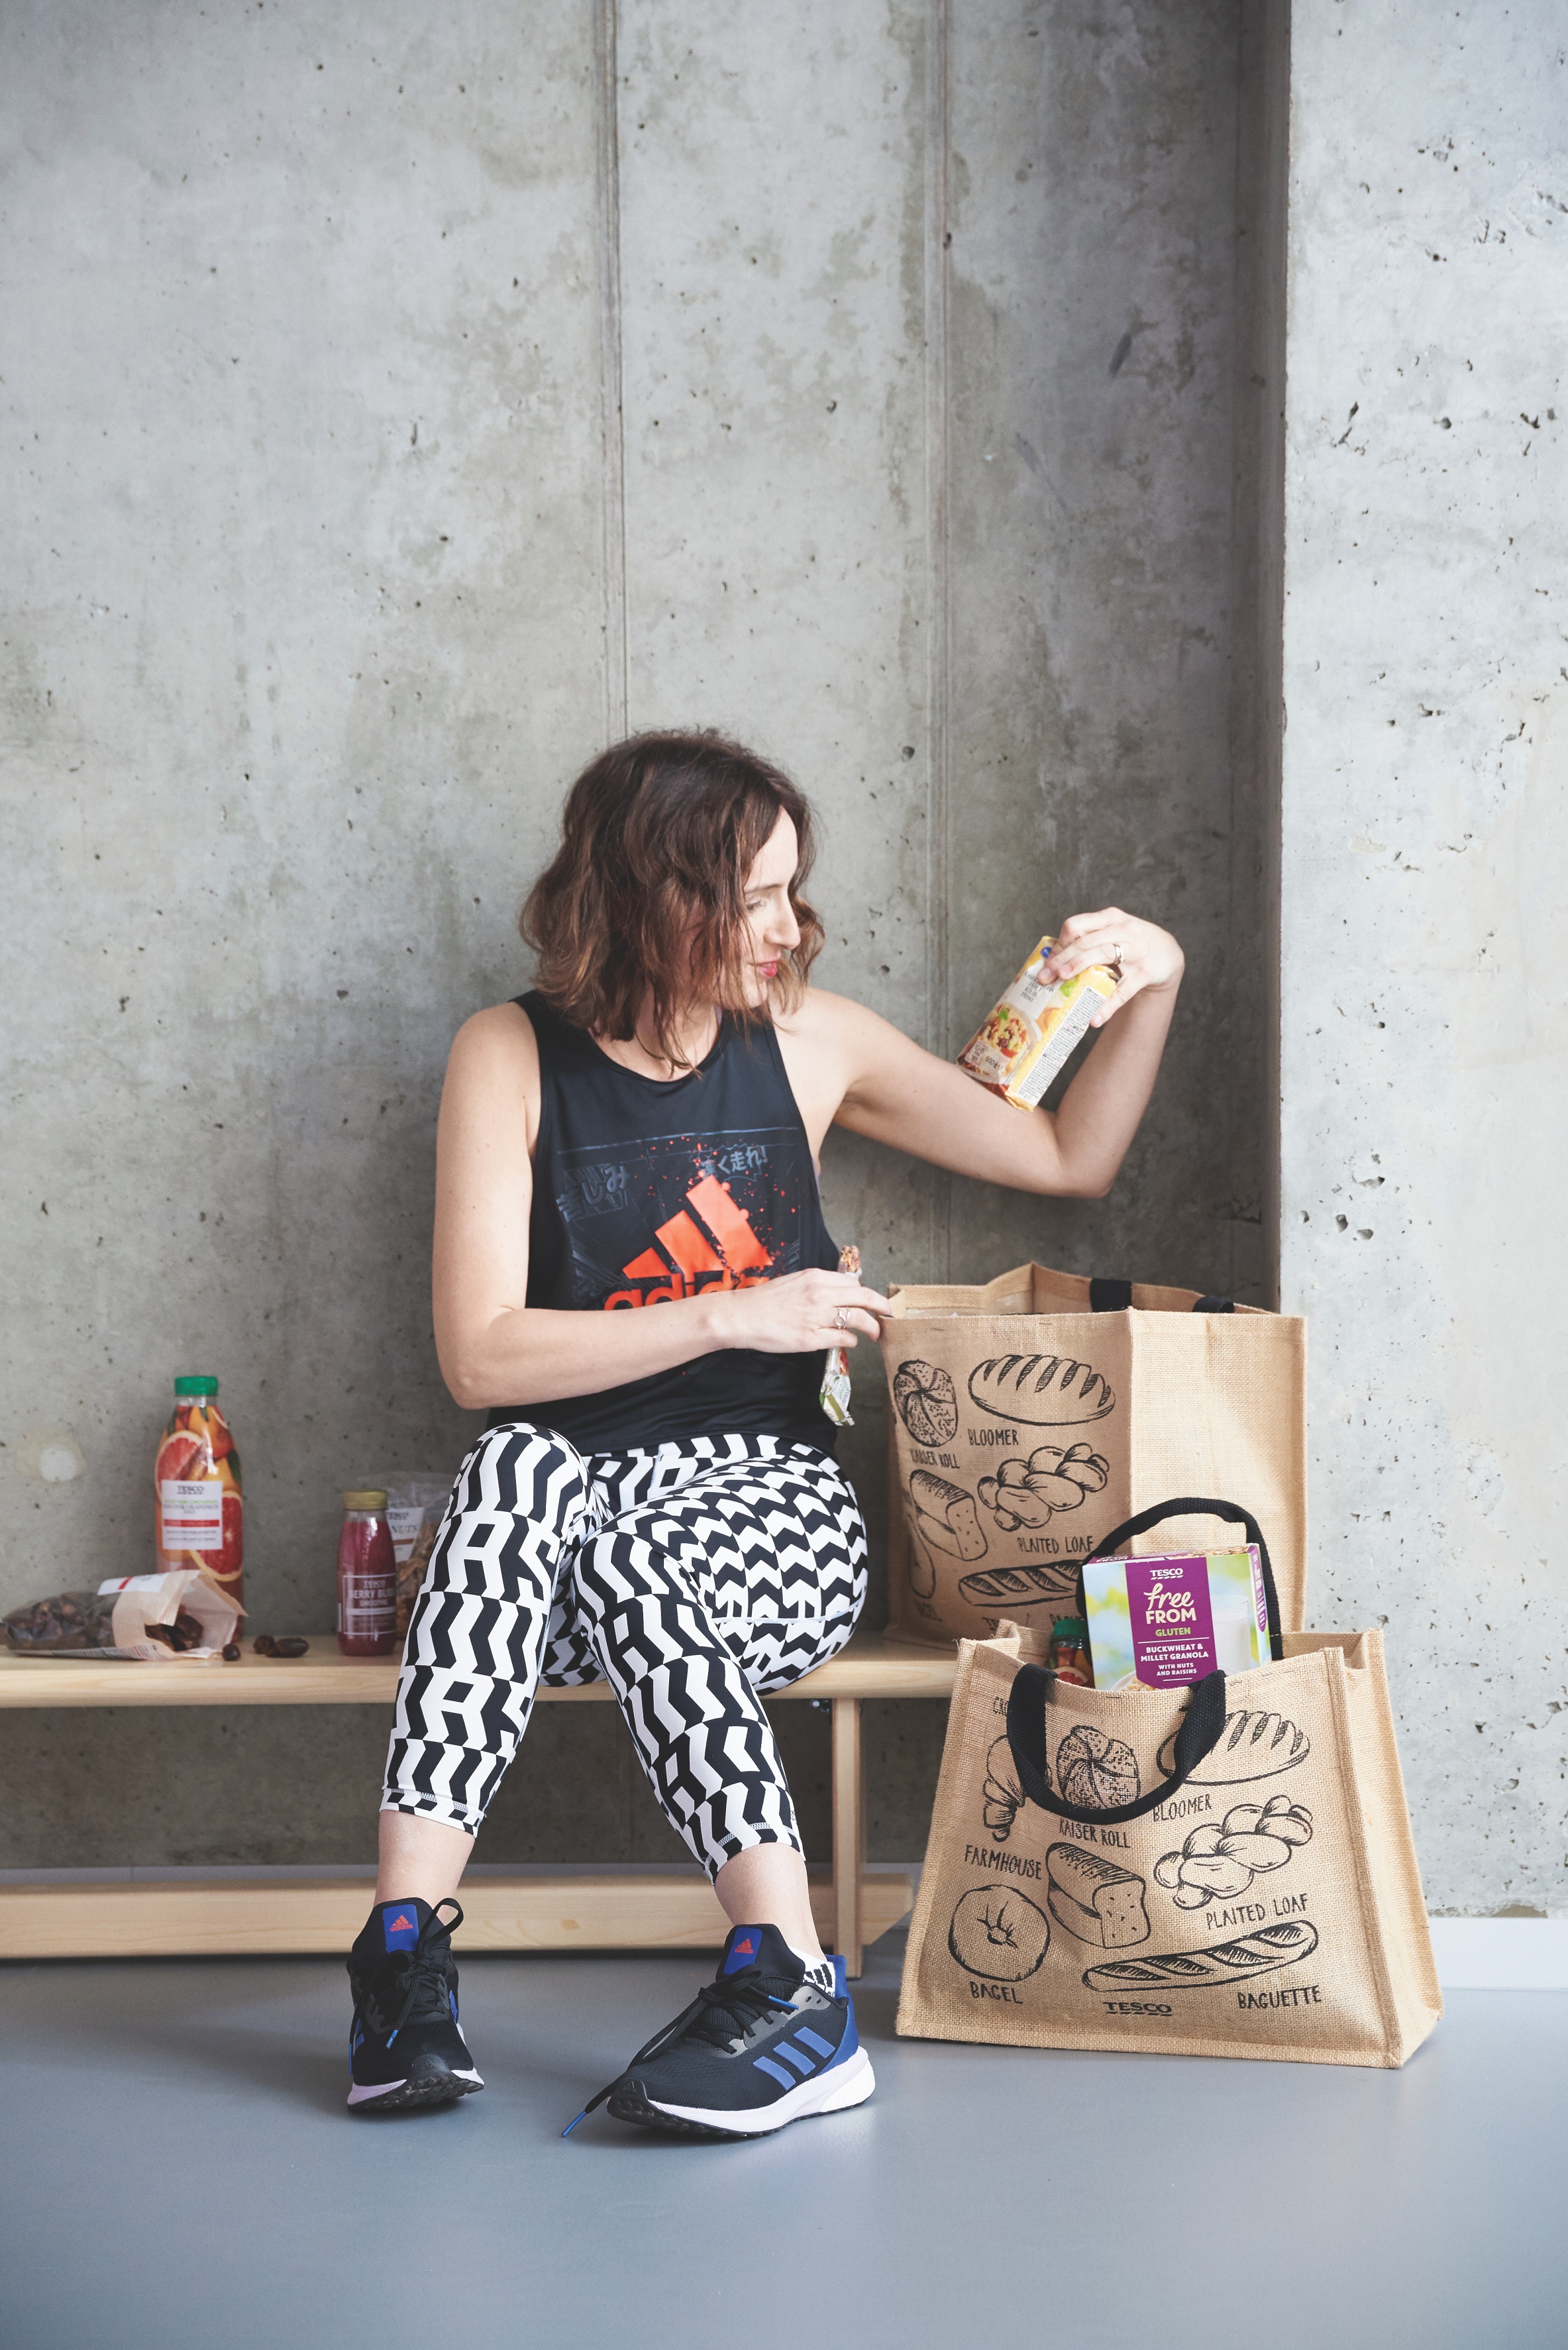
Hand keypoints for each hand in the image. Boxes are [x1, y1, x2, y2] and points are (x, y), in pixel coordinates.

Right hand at [710, 1268, 892, 1355]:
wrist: (741, 1316)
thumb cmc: (765, 1300)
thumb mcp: (795, 1282)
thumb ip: (819, 1285)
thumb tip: (843, 1291)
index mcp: (816, 1278)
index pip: (854, 1284)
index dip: (869, 1294)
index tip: (875, 1301)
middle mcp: (820, 1295)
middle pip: (864, 1298)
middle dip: (882, 1307)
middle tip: (890, 1315)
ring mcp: (817, 1317)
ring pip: (858, 1320)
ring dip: (872, 1327)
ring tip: (875, 1333)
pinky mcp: (811, 1339)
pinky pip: (843, 1339)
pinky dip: (852, 1341)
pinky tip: (851, 1342)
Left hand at [1040, 908, 1182, 1028]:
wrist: (1167, 953)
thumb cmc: (1131, 943)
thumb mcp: (1112, 932)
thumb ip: (1089, 940)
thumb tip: (1052, 960)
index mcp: (1110, 918)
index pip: (1077, 925)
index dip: (1059, 943)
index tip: (1047, 961)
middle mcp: (1124, 929)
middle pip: (1086, 941)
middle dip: (1062, 959)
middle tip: (1045, 977)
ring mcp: (1136, 950)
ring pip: (1103, 954)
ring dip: (1079, 967)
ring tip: (1062, 980)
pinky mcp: (1145, 973)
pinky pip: (1123, 990)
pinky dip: (1107, 1005)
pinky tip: (1094, 1018)